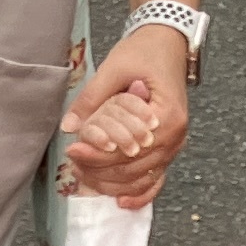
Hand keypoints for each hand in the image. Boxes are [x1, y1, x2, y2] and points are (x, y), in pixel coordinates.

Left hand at [62, 29, 193, 204]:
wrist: (167, 43)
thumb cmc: (144, 52)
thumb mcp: (114, 68)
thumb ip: (92, 98)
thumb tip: (69, 126)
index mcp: (167, 116)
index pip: (128, 149)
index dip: (97, 154)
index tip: (72, 151)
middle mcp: (176, 136)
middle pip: (133, 168)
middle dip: (100, 171)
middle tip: (73, 164)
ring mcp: (174, 145)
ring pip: (141, 178)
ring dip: (112, 183)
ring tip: (85, 176)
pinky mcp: (168, 148)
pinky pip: (155, 179)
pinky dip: (139, 193)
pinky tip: (120, 202)